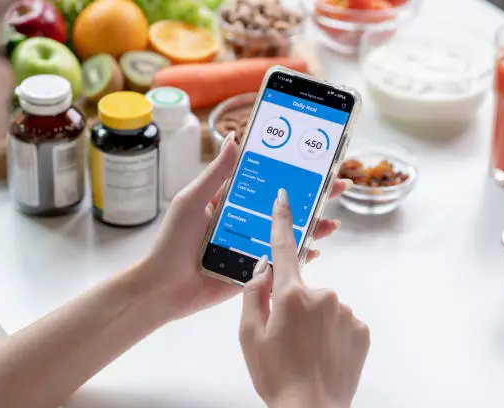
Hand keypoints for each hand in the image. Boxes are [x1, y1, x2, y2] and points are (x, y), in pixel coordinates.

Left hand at [142, 133, 351, 319]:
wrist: (164, 288)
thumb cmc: (173, 241)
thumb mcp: (193, 200)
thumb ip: (216, 173)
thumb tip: (234, 137)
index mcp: (233, 202)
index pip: (269, 181)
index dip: (292, 171)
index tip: (315, 160)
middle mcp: (247, 222)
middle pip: (287, 206)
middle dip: (315, 195)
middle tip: (339, 184)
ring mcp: (254, 246)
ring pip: (290, 233)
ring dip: (314, 225)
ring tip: (333, 221)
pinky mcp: (256, 271)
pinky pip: (284, 261)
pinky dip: (302, 255)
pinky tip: (318, 249)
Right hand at [239, 188, 370, 407]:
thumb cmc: (275, 376)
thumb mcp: (248, 335)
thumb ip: (254, 295)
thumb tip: (263, 270)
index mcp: (290, 294)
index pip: (283, 248)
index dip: (282, 220)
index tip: (285, 197)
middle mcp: (323, 295)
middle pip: (303, 288)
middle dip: (294, 304)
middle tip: (286, 338)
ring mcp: (346, 311)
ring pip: (324, 306)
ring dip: (315, 321)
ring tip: (306, 352)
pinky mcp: (362, 329)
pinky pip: (343, 321)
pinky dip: (333, 333)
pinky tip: (324, 354)